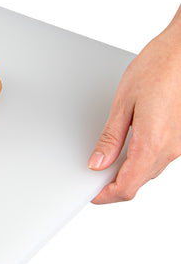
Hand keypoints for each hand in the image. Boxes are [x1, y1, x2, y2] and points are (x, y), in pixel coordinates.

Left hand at [90, 14, 180, 202]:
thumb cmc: (159, 67)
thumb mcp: (123, 102)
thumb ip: (111, 137)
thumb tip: (97, 163)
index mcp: (153, 142)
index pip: (128, 187)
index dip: (107, 196)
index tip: (92, 194)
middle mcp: (171, 148)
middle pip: (139, 182)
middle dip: (114, 185)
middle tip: (93, 177)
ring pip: (150, 170)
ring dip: (129, 171)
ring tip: (106, 161)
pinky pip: (161, 156)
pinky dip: (142, 158)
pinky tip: (129, 145)